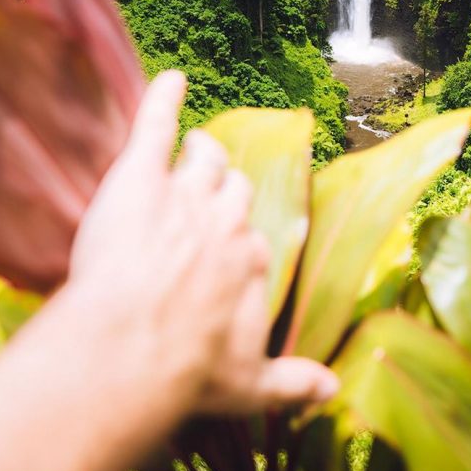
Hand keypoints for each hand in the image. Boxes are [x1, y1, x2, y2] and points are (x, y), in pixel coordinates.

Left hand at [67, 70, 337, 420]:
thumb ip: (291, 383)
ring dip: (203, 153)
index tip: (229, 251)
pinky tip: (170, 78)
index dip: (238, 244)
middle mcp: (227, 220)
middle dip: (227, 191)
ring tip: (195, 148)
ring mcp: (187, 193)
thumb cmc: (190, 369)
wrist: (135, 347)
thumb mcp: (248, 388)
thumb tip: (335, 392)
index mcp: (251, 259)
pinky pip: (156, 126)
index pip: (255, 239)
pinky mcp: (143, 175)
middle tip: (210, 195)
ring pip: (205, 159)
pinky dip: (163, 99)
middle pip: (236, 190)